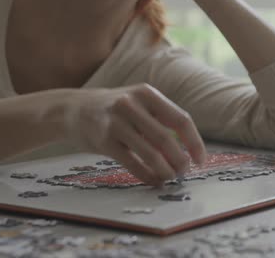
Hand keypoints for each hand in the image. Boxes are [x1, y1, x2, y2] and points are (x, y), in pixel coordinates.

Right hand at [63, 84, 205, 185]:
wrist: (73, 109)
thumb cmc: (115, 110)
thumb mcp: (138, 103)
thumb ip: (161, 121)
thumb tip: (187, 151)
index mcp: (147, 93)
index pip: (181, 119)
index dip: (194, 143)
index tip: (200, 160)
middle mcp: (131, 104)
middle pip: (166, 139)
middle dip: (180, 161)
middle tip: (183, 172)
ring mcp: (115, 122)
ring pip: (150, 153)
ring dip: (165, 171)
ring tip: (169, 177)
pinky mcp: (103, 141)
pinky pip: (132, 163)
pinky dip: (147, 175)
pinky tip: (154, 181)